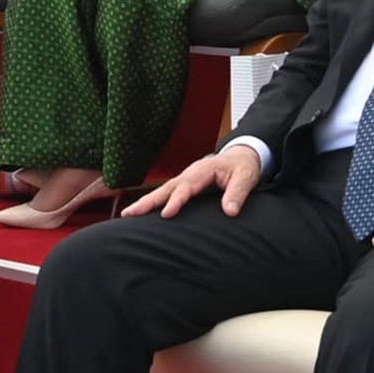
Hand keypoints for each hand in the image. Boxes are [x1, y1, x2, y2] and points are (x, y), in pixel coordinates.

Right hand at [122, 146, 261, 218]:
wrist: (241, 157)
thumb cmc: (243, 167)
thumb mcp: (246, 178)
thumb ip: (238, 193)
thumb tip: (230, 212)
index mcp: (203, 170)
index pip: (186, 187)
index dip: (176, 201)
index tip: (166, 214)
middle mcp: (190, 174)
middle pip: (166, 188)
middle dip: (148, 201)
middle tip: (130, 214)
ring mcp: (185, 179)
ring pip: (162, 191)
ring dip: (145, 203)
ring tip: (127, 215)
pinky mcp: (184, 186)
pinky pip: (166, 194)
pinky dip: (153, 203)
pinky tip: (141, 213)